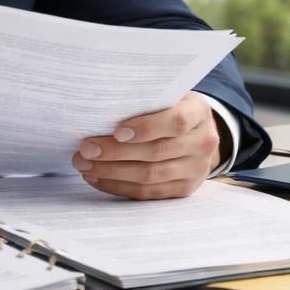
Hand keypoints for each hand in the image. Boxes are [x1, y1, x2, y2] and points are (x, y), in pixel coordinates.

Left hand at [70, 91, 222, 199]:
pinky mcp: (184, 189)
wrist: (198, 133)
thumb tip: (101, 108)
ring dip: (112, 172)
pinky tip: (98, 179)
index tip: (116, 132)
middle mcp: (203, 142)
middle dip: (116, 153)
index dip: (147, 128)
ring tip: (85, 165)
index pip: (176, 121)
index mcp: (199, 112)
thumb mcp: (167, 96)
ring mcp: (197, 169)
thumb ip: (145, 101)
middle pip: (156, 152)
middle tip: (85, 150)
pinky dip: (119, 186)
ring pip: (150, 175)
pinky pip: (148, 193)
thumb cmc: (171, 108)